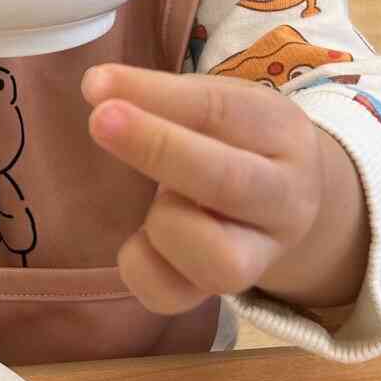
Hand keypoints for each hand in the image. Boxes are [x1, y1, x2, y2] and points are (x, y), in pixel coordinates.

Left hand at [83, 65, 368, 313]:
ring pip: (215, 259)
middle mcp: (283, 200)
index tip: (97, 86)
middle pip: (226, 182)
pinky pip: (171, 295)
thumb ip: (165, 98)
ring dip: (165, 223)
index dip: (157, 97)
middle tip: (100, 120)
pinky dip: (141, 265)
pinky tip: (141, 238)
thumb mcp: (219, 104)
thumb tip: (97, 89)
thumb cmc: (236, 140)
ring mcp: (258, 256)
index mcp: (281, 133)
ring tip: (158, 202)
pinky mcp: (220, 293)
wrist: (283, 203)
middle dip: (158, 149)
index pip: (221, 111)